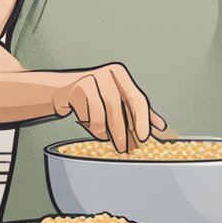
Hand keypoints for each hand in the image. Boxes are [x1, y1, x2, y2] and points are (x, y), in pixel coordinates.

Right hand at [51, 63, 166, 152]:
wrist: (61, 91)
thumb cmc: (93, 95)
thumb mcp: (117, 98)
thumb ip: (137, 110)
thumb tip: (160, 125)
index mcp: (120, 74)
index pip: (138, 99)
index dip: (143, 119)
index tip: (144, 137)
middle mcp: (107, 74)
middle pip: (120, 108)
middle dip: (123, 131)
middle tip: (126, 148)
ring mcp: (91, 79)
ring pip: (104, 113)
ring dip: (107, 131)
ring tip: (108, 140)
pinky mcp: (76, 89)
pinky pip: (88, 115)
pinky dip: (92, 126)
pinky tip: (92, 128)